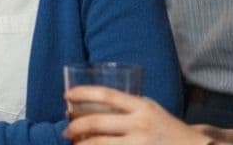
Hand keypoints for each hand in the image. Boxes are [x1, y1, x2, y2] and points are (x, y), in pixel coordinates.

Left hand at [62, 86, 211, 144]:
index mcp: (142, 106)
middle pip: (97, 122)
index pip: (106, 94)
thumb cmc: (166, 127)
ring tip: (75, 144)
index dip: (83, 93)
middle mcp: (140, 124)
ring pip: (100, 143)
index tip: (67, 95)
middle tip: (66, 130)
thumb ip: (127, 106)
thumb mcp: (150, 109)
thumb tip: (91, 105)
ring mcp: (140, 143)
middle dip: (75, 126)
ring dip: (82, 144)